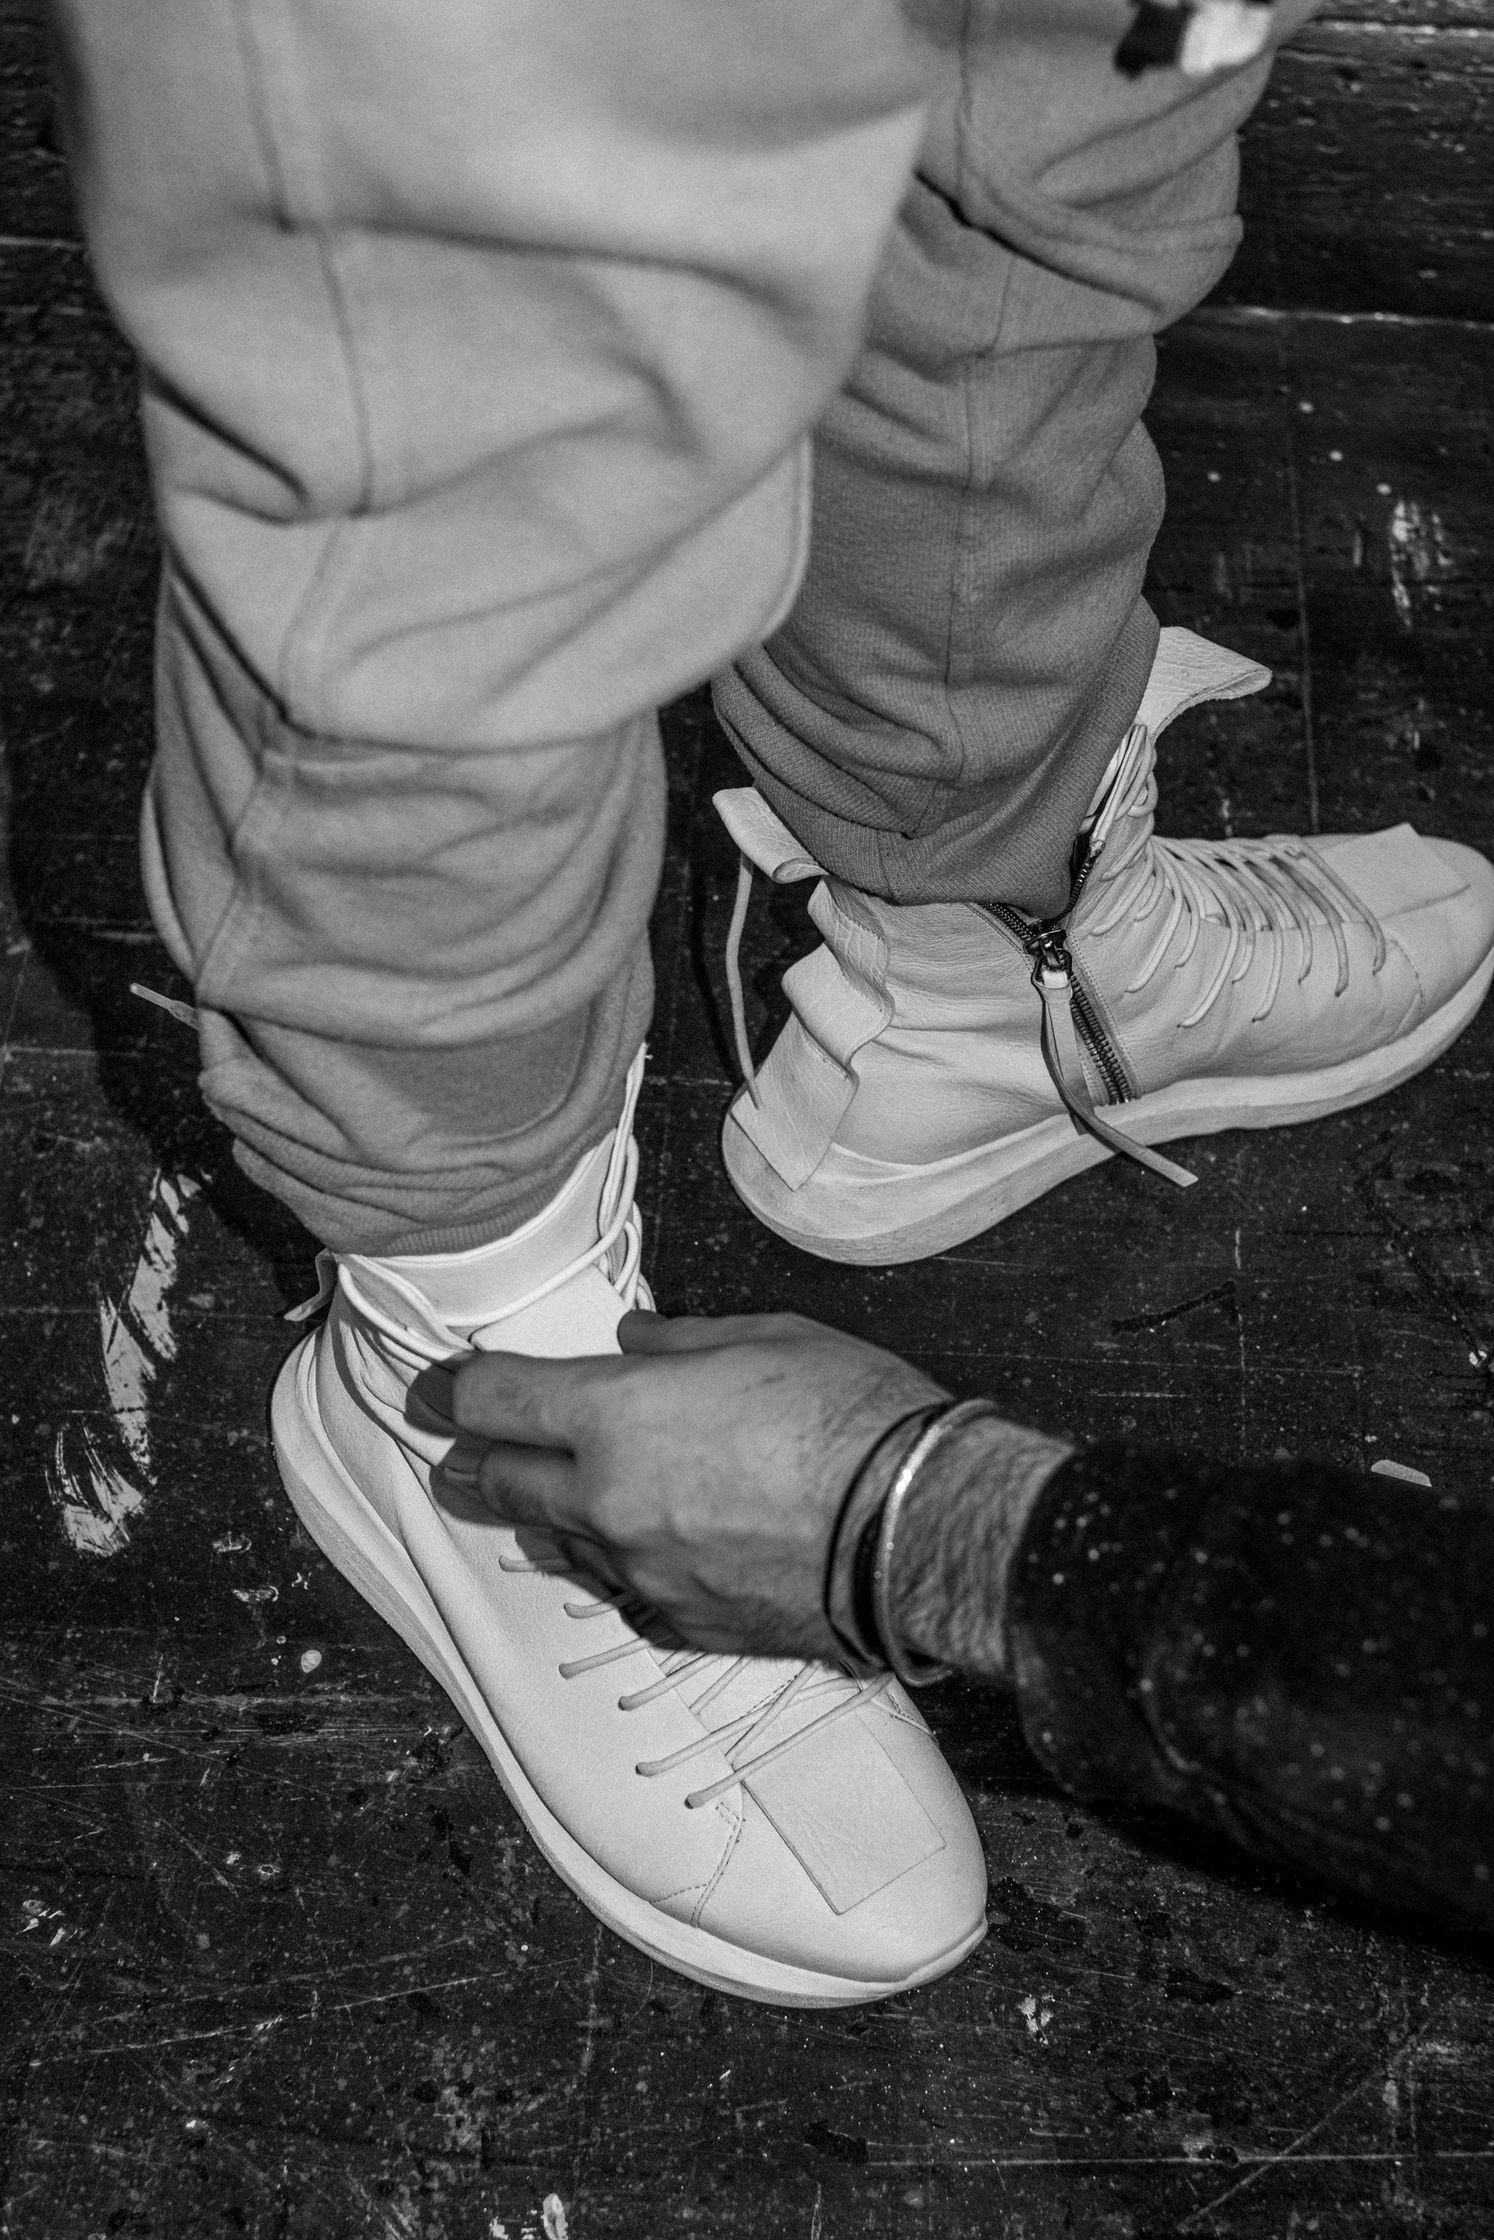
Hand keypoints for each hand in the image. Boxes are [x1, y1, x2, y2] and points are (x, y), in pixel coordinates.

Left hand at [451, 1311, 947, 1659]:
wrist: (919, 1526)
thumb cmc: (854, 1418)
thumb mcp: (766, 1338)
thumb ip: (679, 1343)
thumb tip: (636, 1340)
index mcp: (616, 1417)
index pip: (495, 1402)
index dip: (459, 1389)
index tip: (444, 1386)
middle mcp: (608, 1502)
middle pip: (503, 1483)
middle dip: (480, 1460)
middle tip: (467, 1450)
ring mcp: (643, 1573)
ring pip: (559, 1544)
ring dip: (550, 1515)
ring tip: (551, 1498)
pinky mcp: (685, 1624)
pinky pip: (626, 1591)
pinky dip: (623, 1562)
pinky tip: (643, 1546)